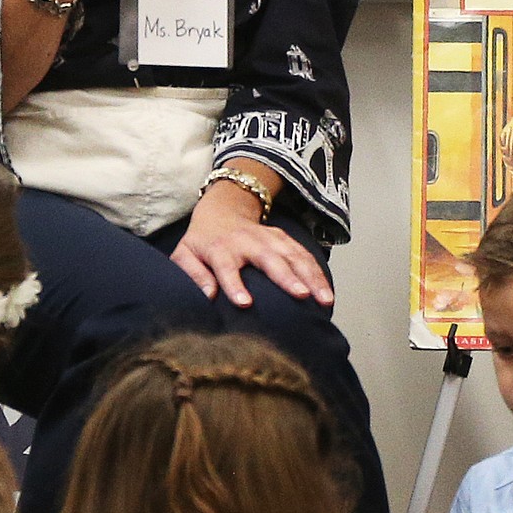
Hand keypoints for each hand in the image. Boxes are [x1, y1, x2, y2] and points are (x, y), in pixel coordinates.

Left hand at [171, 180, 333, 308]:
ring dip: (311, 277)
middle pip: (269, 260)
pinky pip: (304, 255)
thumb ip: (192, 274)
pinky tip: (328, 292)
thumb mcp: (184, 254)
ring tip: (325, 300)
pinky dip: (318, 272)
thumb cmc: (201, 241)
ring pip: (294, 256)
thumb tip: (208, 297)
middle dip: (287, 278)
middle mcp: (248, 242)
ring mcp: (269, 238)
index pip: (226, 268)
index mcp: (220, 248)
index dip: (234, 285)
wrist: (222, 209)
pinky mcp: (284, 239)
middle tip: (302, 296)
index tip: (245, 303)